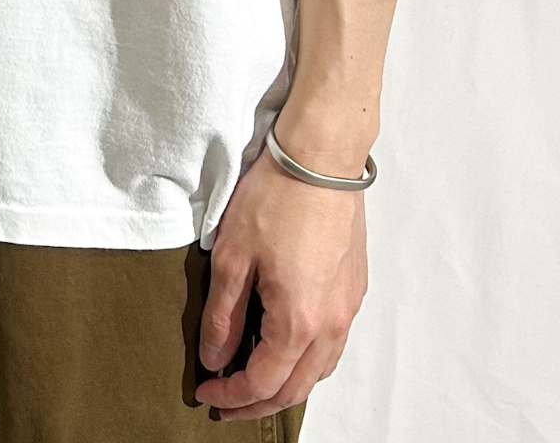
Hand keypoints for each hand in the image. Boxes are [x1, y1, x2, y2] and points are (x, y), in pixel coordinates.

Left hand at [193, 139, 368, 422]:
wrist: (321, 157)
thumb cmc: (275, 198)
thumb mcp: (232, 256)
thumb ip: (223, 315)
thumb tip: (215, 359)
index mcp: (298, 321)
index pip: (263, 382)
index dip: (231, 395)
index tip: (205, 392)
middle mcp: (331, 324)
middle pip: (295, 388)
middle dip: (257, 402)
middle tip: (225, 401)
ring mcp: (348, 307)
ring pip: (319, 370)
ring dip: (286, 385)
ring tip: (253, 381)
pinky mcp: (354, 288)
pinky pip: (333, 344)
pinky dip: (308, 361)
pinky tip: (287, 347)